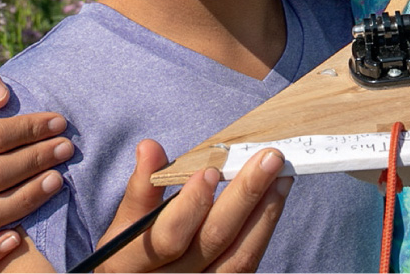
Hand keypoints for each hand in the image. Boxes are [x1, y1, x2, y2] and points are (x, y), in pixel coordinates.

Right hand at [93, 140, 291, 272]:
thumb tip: (149, 146)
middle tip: (269, 158)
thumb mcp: (126, 224)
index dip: (191, 204)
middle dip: (244, 195)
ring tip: (282, 175)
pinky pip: (247, 265)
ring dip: (265, 211)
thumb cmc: (134, 252)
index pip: (168, 236)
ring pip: (238, 257)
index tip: (212, 170)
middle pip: (212, 241)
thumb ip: (142, 187)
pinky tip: (276, 199)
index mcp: (132, 262)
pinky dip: (264, 229)